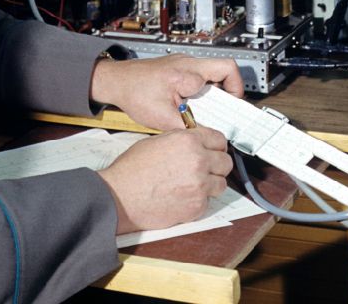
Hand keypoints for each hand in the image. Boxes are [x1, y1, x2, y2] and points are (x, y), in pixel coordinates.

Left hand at [90, 54, 243, 131]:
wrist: (116, 81)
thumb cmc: (134, 92)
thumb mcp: (161, 117)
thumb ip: (186, 127)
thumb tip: (205, 136)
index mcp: (187, 72)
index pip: (225, 73)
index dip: (231, 93)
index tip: (230, 111)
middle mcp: (188, 63)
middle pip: (225, 67)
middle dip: (230, 89)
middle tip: (227, 107)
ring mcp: (183, 63)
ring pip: (213, 72)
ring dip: (215, 90)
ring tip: (209, 109)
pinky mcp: (178, 67)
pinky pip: (200, 76)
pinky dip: (202, 90)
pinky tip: (193, 105)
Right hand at [98, 127, 233, 232]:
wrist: (121, 196)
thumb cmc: (133, 169)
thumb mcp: (157, 141)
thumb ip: (182, 140)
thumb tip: (196, 141)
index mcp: (188, 140)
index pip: (219, 139)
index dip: (217, 146)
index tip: (215, 151)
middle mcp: (198, 161)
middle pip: (226, 162)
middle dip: (217, 165)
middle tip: (207, 169)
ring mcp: (199, 185)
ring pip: (221, 184)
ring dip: (211, 184)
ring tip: (194, 185)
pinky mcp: (197, 207)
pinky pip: (208, 202)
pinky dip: (199, 201)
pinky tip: (184, 197)